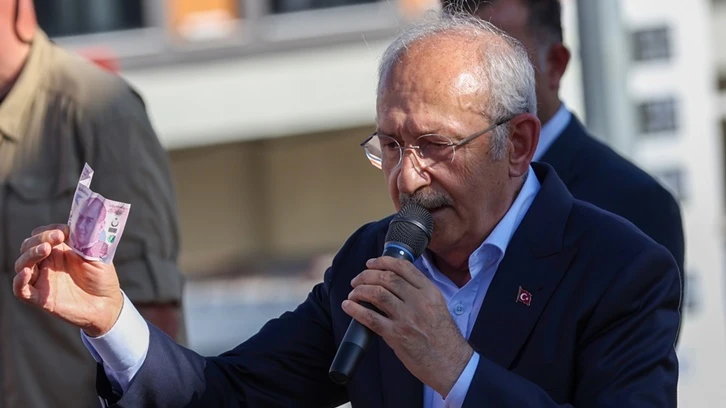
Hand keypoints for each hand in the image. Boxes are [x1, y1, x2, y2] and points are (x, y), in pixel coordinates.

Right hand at [13, 224, 122, 336]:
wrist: (107, 304)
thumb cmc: (102, 278)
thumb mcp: (97, 255)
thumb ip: (86, 240)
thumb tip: (77, 224)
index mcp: (59, 250)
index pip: (42, 234)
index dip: (49, 230)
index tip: (65, 230)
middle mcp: (47, 263)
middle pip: (29, 246)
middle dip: (40, 238)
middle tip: (57, 238)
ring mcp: (42, 280)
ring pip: (22, 264)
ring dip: (30, 254)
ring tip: (45, 249)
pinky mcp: (41, 298)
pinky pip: (21, 290)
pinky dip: (19, 281)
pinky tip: (25, 272)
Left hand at [342, 256, 472, 396]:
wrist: (450, 363)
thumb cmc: (443, 337)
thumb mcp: (437, 306)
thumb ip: (419, 293)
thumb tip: (393, 283)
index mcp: (429, 292)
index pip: (403, 267)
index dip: (382, 262)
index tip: (371, 263)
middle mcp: (418, 301)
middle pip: (387, 278)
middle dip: (366, 275)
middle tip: (357, 280)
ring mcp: (407, 318)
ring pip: (377, 293)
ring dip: (360, 290)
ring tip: (353, 293)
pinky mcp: (396, 335)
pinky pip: (370, 318)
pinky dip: (356, 310)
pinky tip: (348, 306)